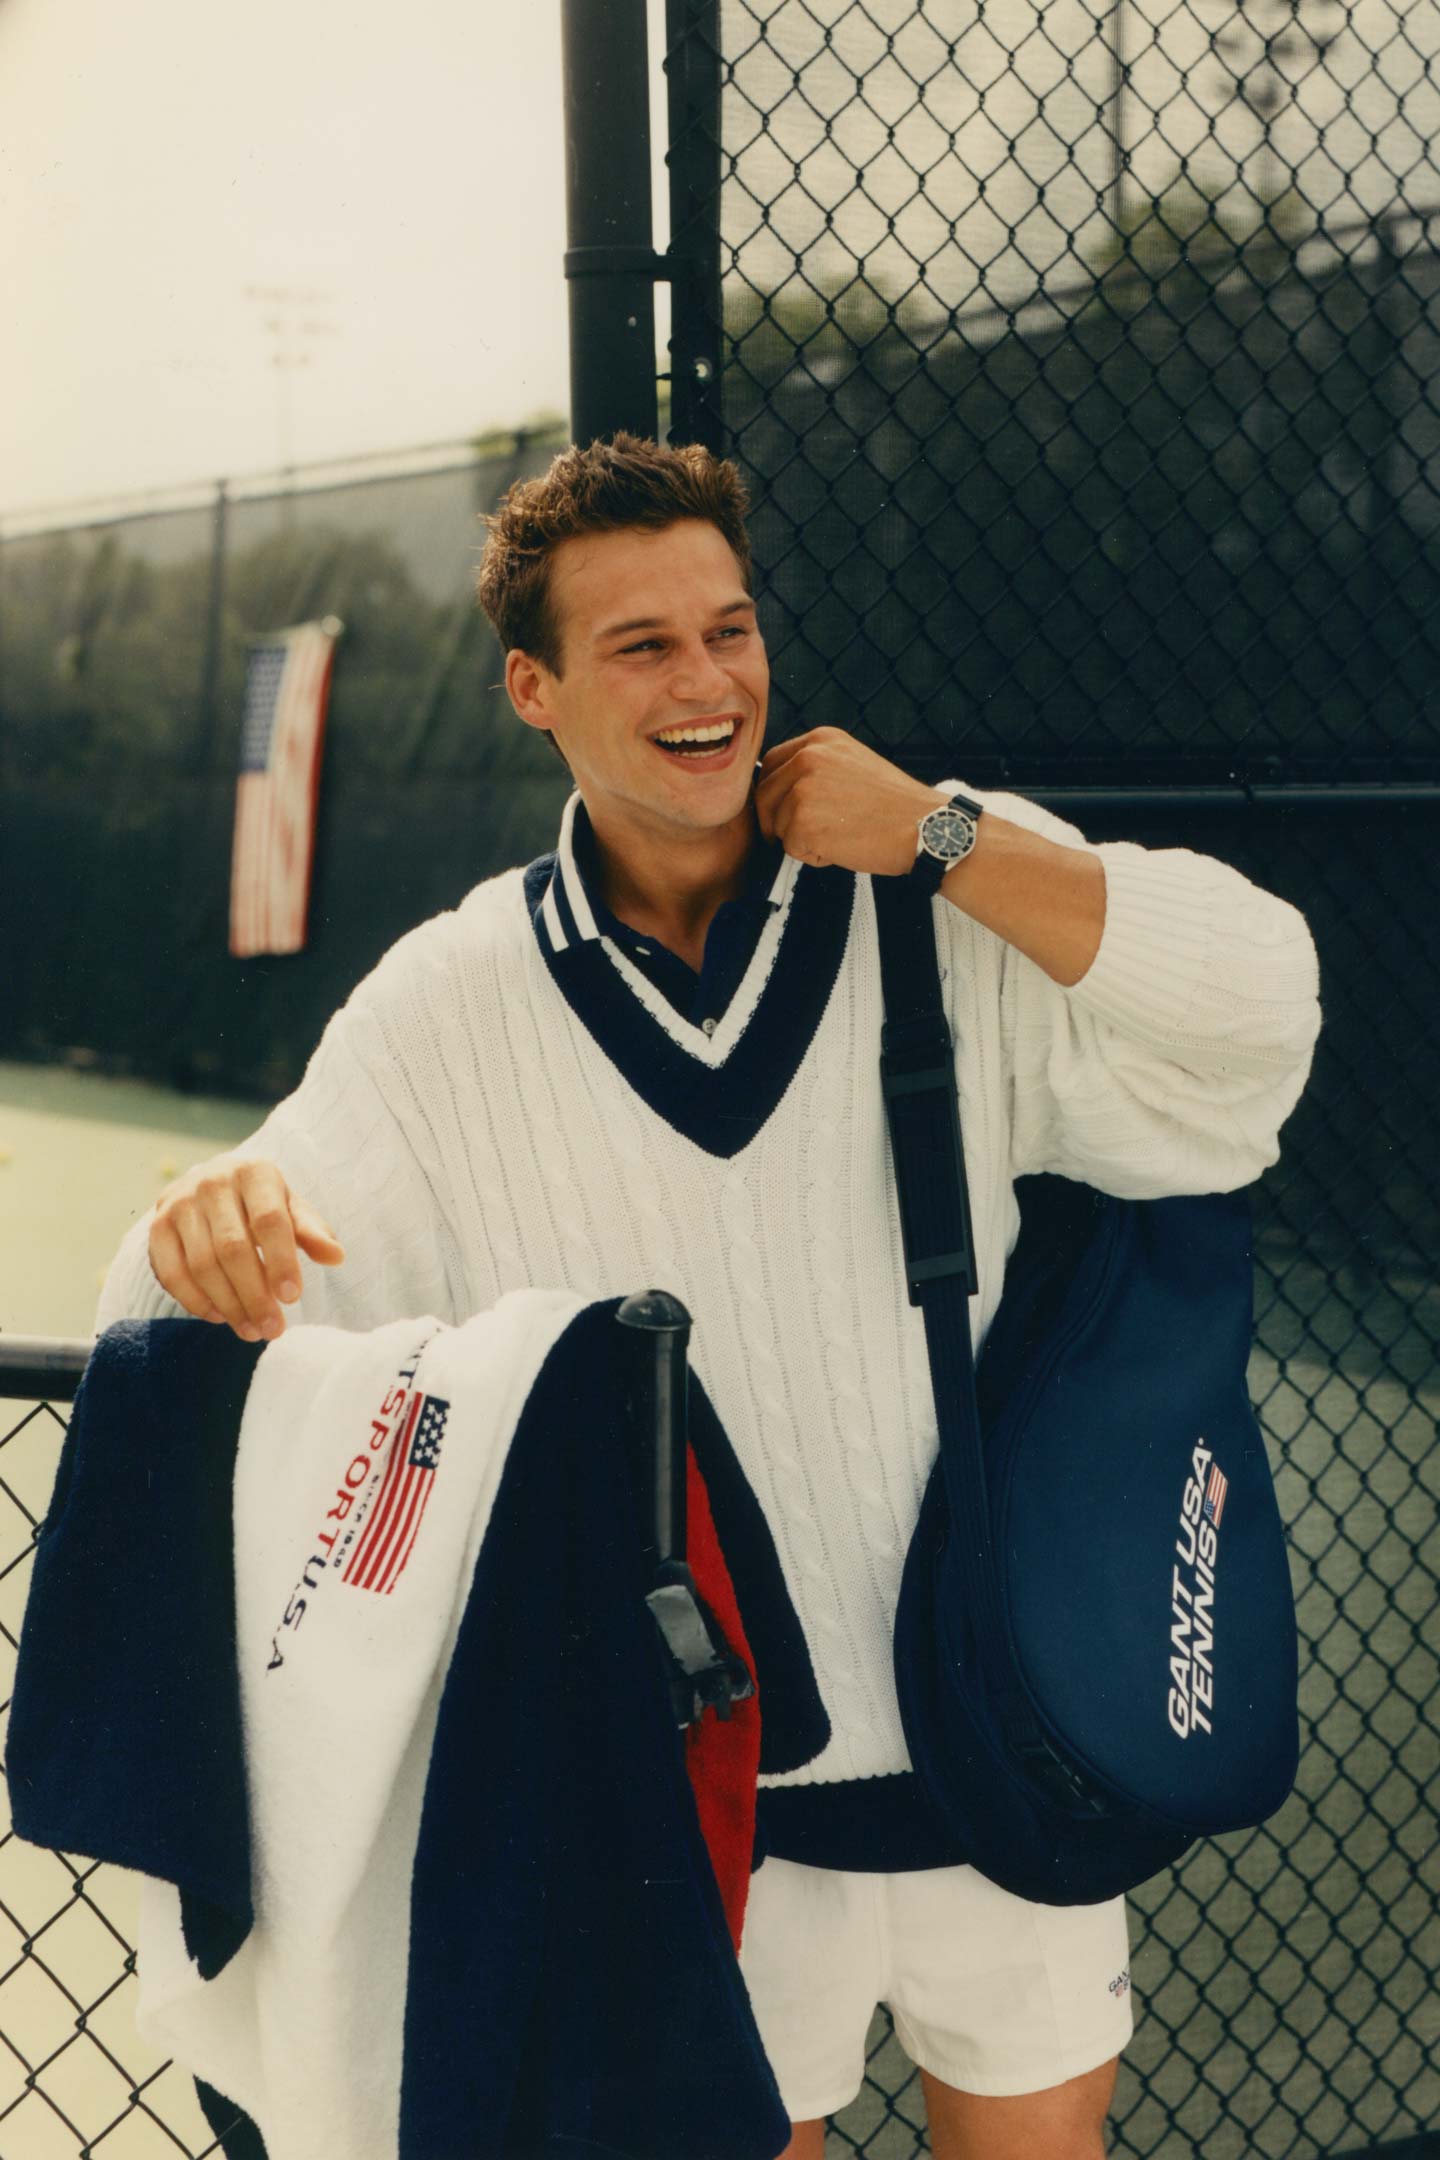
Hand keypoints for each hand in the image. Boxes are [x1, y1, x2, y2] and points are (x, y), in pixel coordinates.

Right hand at [148, 1154, 344, 1342]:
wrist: (211, 1184)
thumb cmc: (261, 1203)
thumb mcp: (291, 1208)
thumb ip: (311, 1231)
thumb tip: (336, 1256)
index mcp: (253, 1172)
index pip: (269, 1221)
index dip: (281, 1262)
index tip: (292, 1298)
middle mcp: (212, 1182)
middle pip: (233, 1248)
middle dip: (254, 1295)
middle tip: (273, 1329)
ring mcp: (179, 1203)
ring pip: (202, 1265)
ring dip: (229, 1305)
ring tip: (252, 1330)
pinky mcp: (157, 1227)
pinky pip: (173, 1274)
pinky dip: (196, 1302)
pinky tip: (221, 1317)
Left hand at [755, 727, 943, 875]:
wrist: (925, 826)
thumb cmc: (893, 805)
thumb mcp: (853, 764)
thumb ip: (817, 768)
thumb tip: (779, 790)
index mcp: (819, 740)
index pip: (771, 764)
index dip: (773, 793)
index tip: (783, 812)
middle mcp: (808, 759)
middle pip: (764, 796)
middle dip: (776, 821)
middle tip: (803, 836)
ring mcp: (803, 790)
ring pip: (777, 826)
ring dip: (800, 840)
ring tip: (841, 836)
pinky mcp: (804, 823)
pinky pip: (792, 849)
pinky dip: (814, 857)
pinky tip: (844, 847)